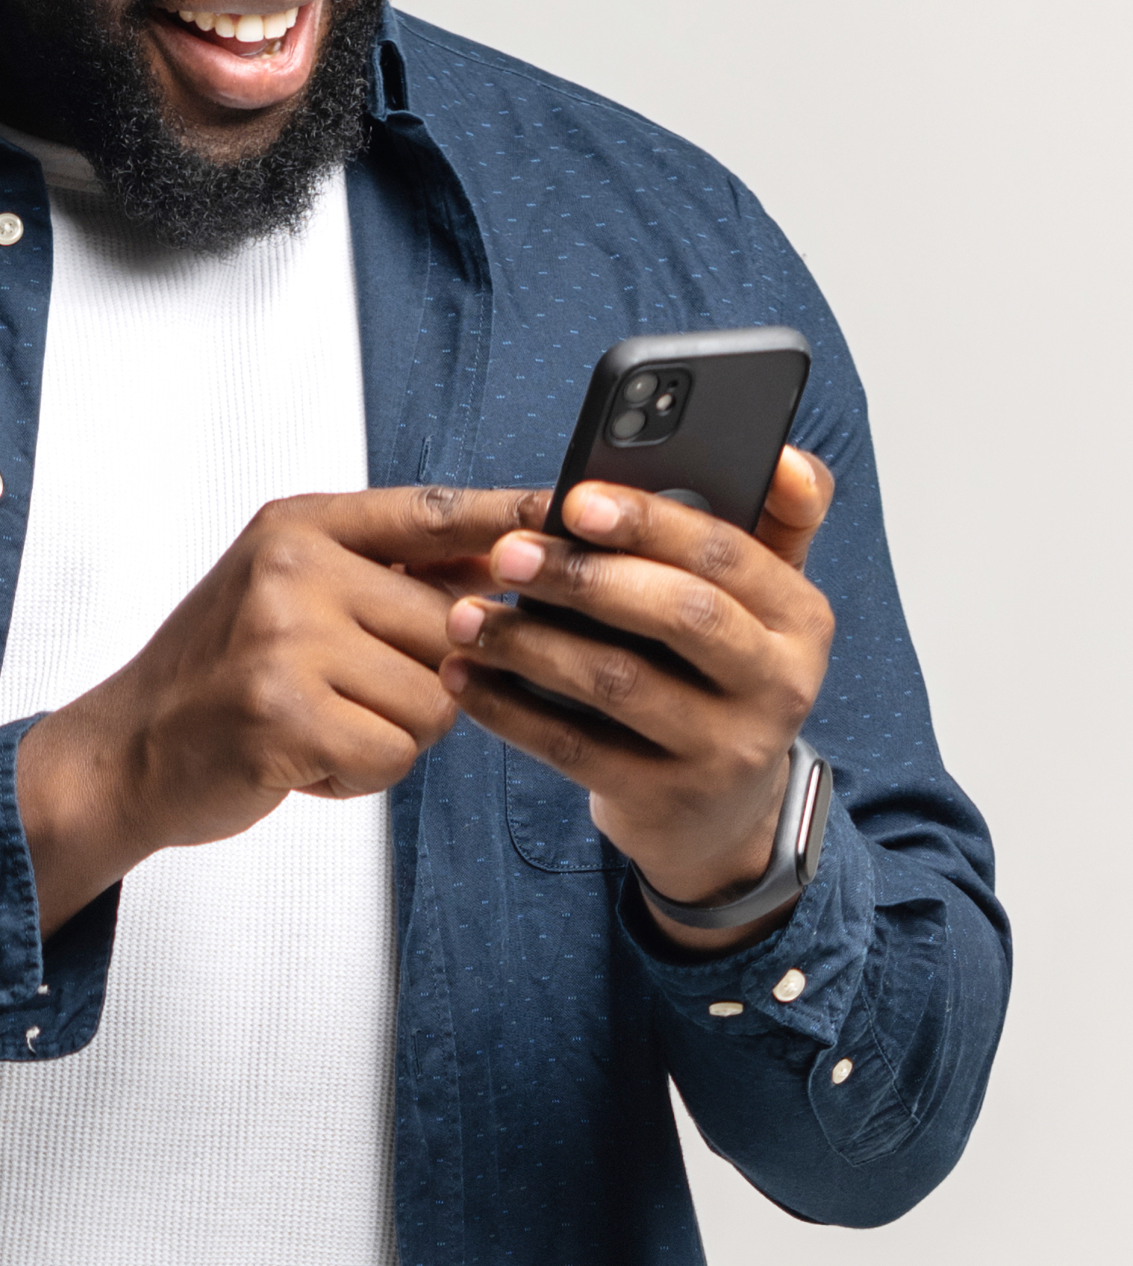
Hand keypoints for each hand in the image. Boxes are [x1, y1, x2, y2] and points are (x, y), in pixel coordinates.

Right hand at [12, 484, 544, 927]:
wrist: (125, 751)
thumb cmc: (219, 678)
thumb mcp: (290, 594)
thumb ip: (386, 576)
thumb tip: (514, 568)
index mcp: (298, 529)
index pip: (436, 513)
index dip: (517, 518)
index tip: (581, 517)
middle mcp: (290, 571)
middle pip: (455, 624)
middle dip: (430, 677)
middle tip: (355, 695)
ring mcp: (282, 640)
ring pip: (435, 698)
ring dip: (396, 733)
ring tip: (325, 727)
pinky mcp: (282, 714)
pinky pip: (395, 754)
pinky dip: (363, 774)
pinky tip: (308, 760)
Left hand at [452, 448, 840, 943]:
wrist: (721, 811)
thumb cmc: (719, 676)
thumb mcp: (761, 605)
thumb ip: (770, 525)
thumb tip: (783, 454)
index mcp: (802, 618)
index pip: (728, 554)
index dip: (651, 522)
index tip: (574, 498)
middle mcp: (779, 683)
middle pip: (680, 614)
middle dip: (584, 577)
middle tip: (505, 555)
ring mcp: (726, 747)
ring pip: (619, 681)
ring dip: (530, 642)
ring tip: (467, 617)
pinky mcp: (666, 798)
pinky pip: (574, 746)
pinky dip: (509, 709)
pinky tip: (465, 677)